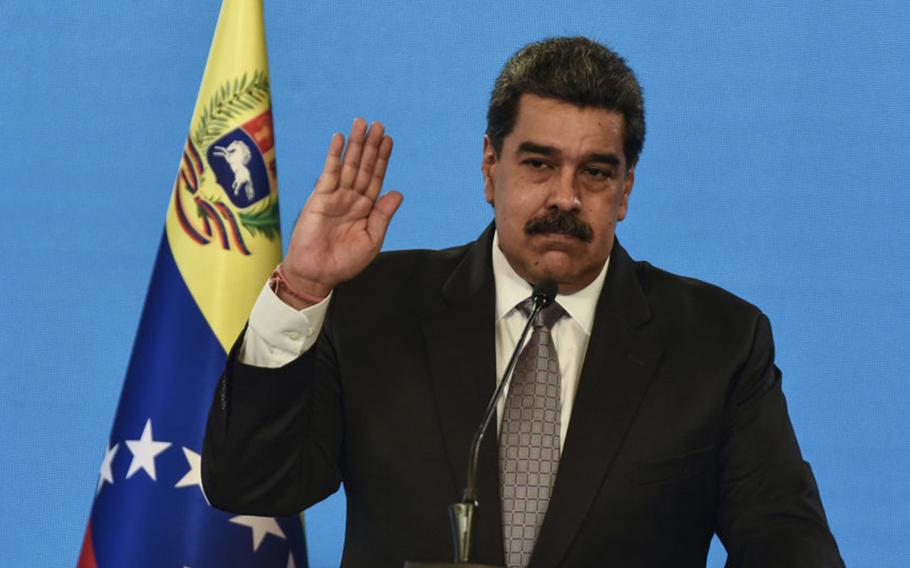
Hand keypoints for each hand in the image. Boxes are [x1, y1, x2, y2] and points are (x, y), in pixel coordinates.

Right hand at [279, 119, 401, 306]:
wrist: (317, 274)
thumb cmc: (344, 262)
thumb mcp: (371, 239)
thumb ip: (383, 215)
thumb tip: (397, 192)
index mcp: (365, 209)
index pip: (376, 178)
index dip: (382, 159)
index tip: (388, 140)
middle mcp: (351, 199)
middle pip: (363, 166)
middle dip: (370, 145)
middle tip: (378, 124)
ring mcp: (335, 197)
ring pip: (348, 165)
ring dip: (355, 144)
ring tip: (362, 124)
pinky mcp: (319, 198)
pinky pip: (329, 172)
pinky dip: (334, 155)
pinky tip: (339, 139)